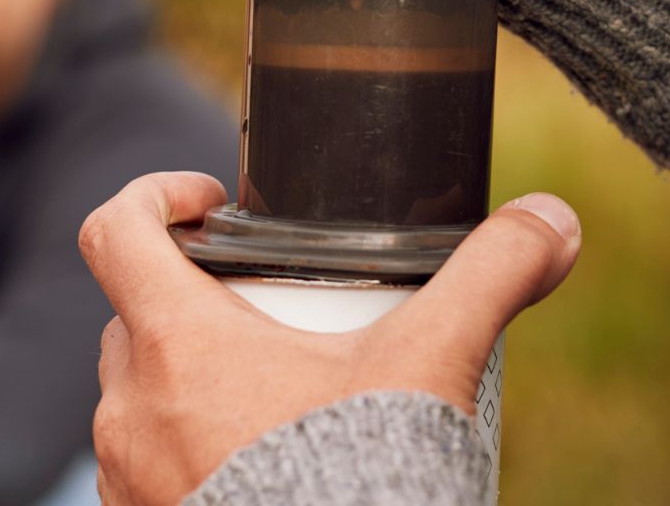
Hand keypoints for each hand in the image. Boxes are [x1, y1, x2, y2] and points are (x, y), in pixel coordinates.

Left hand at [80, 172, 580, 505]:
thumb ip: (494, 274)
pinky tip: (269, 453)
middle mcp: (131, 410)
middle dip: (200, 288)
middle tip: (277, 298)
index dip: (157, 192)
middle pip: (137, 307)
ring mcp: (130, 479)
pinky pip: (151, 457)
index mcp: (177, 346)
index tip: (216, 201)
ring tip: (283, 380)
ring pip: (141, 385)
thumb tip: (555, 220)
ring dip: (198, 366)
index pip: (114, 230)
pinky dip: (196, 435)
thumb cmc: (358, 485)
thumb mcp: (434, 362)